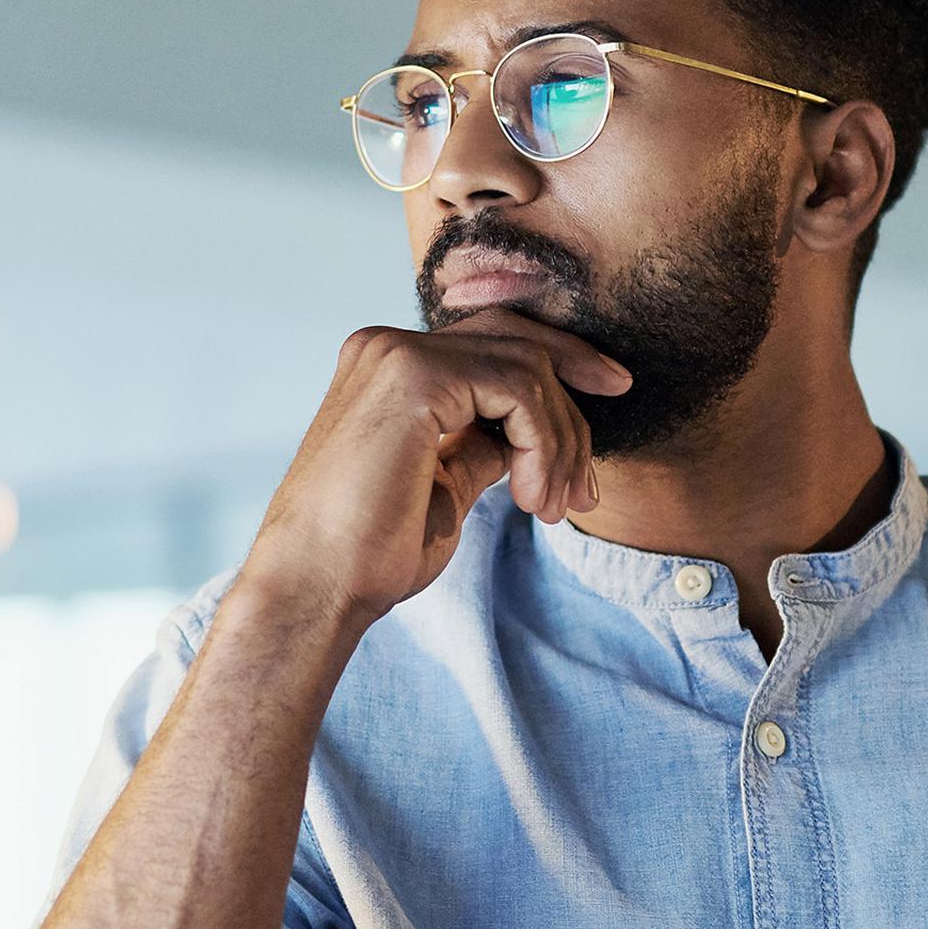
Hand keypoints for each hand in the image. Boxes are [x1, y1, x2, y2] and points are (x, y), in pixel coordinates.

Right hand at [241, 310, 631, 634]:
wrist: (317, 589)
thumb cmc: (368, 555)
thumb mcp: (443, 487)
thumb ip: (480, 447)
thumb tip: (525, 438)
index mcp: (388, 367)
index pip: (493, 340)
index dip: (561, 364)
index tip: (610, 398)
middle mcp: (387, 346)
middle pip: (518, 340)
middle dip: (575, 400)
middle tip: (589, 485)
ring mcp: (397, 355)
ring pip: (527, 367)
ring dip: (559, 444)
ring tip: (549, 510)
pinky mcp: (415, 378)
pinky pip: (519, 390)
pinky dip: (543, 446)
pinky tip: (528, 499)